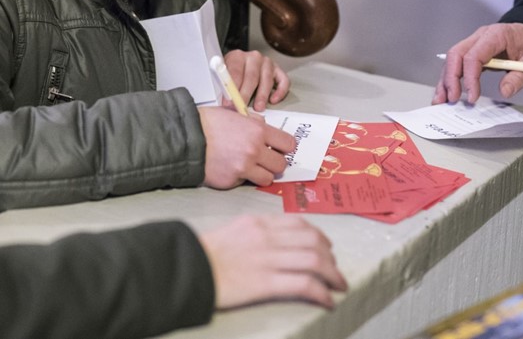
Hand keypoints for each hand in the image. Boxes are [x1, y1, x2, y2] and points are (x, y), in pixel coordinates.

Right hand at [199, 106, 295, 187]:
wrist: (186, 138)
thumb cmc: (206, 124)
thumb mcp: (233, 114)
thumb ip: (252, 122)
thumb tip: (262, 125)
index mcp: (257, 131)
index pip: (288, 144)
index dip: (284, 147)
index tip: (280, 149)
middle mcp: (254, 150)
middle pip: (281, 164)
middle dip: (274, 163)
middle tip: (265, 160)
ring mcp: (244, 168)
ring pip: (267, 178)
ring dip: (261, 174)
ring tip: (250, 167)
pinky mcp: (232, 181)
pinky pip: (246, 183)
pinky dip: (241, 178)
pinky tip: (231, 168)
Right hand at [199, 214, 347, 308]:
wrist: (184, 267)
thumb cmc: (201, 254)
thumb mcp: (230, 232)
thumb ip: (253, 233)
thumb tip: (273, 242)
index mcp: (256, 223)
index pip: (298, 224)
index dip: (318, 236)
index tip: (325, 247)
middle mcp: (266, 237)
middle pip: (312, 240)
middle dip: (330, 256)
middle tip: (335, 268)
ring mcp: (267, 258)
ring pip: (314, 260)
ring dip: (333, 274)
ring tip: (338, 285)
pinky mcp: (264, 282)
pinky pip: (304, 284)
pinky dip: (321, 292)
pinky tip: (326, 300)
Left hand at [223, 49, 289, 110]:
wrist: (239, 65)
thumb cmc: (231, 73)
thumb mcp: (222, 76)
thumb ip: (223, 86)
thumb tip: (224, 102)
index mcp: (237, 56)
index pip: (235, 72)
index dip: (231, 89)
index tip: (229, 103)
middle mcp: (253, 57)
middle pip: (251, 77)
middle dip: (246, 94)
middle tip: (242, 107)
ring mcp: (267, 62)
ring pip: (266, 79)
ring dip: (262, 95)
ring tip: (258, 107)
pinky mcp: (277, 69)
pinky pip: (283, 80)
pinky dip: (280, 91)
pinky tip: (273, 100)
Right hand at [433, 23, 522, 103]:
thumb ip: (519, 76)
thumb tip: (504, 91)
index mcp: (495, 35)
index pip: (473, 56)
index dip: (470, 77)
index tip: (472, 96)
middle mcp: (480, 37)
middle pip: (455, 55)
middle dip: (450, 78)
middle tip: (451, 99)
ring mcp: (474, 42)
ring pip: (451, 59)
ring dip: (445, 79)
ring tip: (441, 99)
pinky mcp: (473, 51)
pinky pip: (457, 62)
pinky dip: (450, 77)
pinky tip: (446, 91)